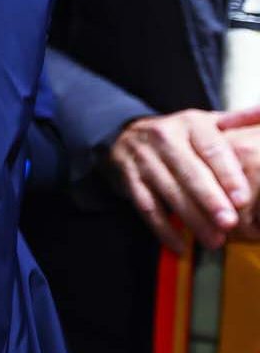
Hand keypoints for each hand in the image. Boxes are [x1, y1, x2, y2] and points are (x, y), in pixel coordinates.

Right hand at [110, 108, 259, 250]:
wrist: (125, 135)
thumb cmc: (182, 137)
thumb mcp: (206, 123)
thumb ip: (238, 125)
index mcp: (191, 123)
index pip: (212, 149)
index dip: (228, 174)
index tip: (242, 198)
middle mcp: (164, 136)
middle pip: (189, 172)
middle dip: (210, 200)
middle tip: (229, 223)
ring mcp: (143, 157)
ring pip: (168, 191)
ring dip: (191, 219)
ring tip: (213, 241)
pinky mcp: (127, 177)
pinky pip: (145, 206)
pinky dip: (162, 228)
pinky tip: (179, 245)